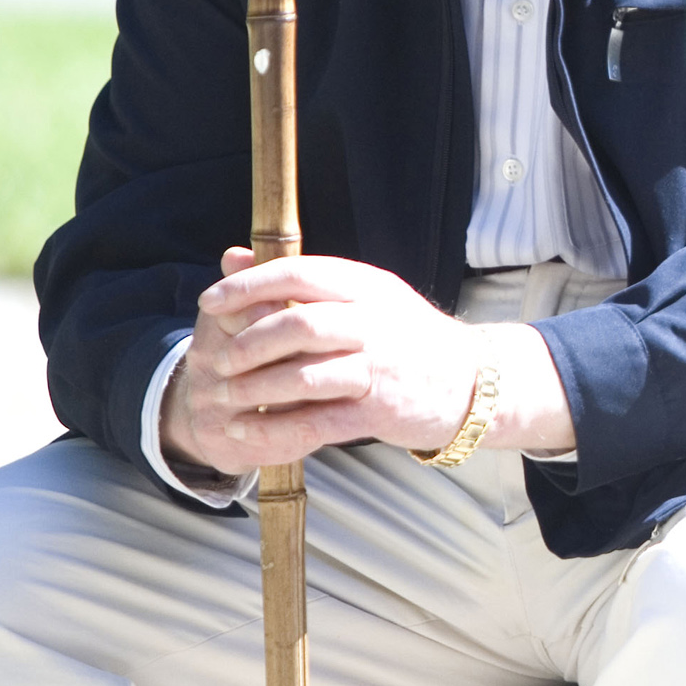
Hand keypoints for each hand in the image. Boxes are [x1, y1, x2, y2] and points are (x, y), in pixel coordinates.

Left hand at [156, 248, 573, 472]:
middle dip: (246, 344)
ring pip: (303, 375)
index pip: (298, 273)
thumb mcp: (364, 296)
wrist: (475, 380)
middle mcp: (374, 321)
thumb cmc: (406, 337)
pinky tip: (245, 429)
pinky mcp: (380, 411)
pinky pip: (316, 421)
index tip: (210, 302)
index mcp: (365, 286)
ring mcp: (379, 367)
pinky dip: (273, 427)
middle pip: (297, 324)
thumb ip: (299, 282)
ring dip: (254, 388)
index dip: (248, 285)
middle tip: (217, 360)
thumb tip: (231, 256)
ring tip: (222, 397)